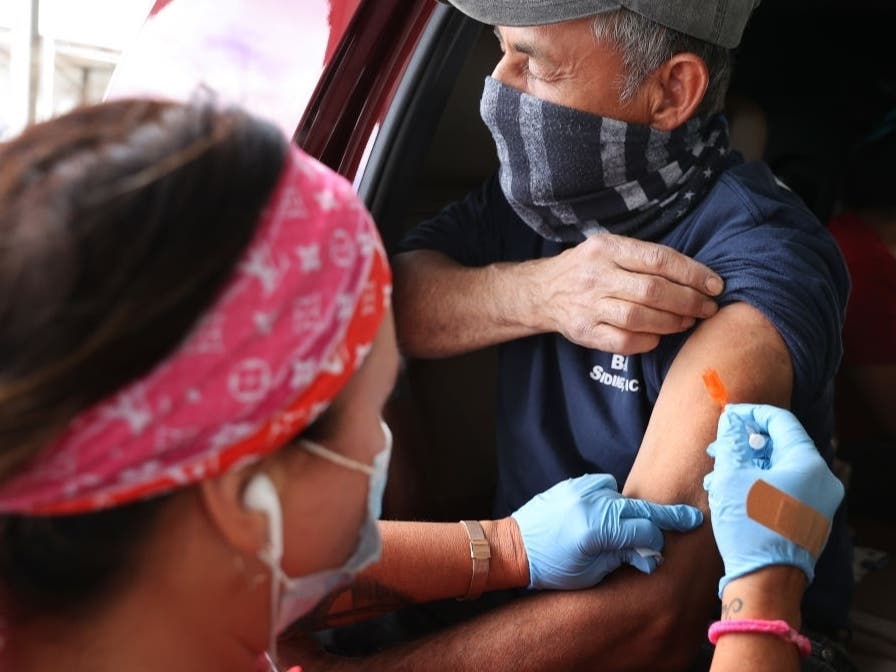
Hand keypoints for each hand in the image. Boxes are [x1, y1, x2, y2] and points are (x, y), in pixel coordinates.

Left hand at [511, 473, 703, 589]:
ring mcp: (581, 490)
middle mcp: (591, 504)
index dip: (656, 543)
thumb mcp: (590, 573)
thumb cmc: (551, 568)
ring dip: (631, 509)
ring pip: (622, 495)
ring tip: (631, 525)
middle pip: (640, 507)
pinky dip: (611, 497)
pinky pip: (603, 485)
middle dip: (668, 515)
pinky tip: (609, 511)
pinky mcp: (572, 484)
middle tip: (692, 517)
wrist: (515, 546)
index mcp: (597, 530)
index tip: (661, 553)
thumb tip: (651, 555)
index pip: (643, 531)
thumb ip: (622, 557)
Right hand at [532, 233, 722, 353]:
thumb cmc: (586, 268)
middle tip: (708, 308)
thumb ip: (643, 257)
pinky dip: (647, 340)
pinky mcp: (585, 331)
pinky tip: (659, 336)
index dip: (692, 273)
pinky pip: (623, 341)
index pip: (658, 259)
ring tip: (688, 322)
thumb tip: (695, 274)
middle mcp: (597, 275)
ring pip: (640, 317)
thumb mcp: (608, 248)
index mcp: (607, 248)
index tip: (714, 285)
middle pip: (653, 290)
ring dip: (672, 322)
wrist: (542, 292)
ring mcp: (589, 305)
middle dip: (688, 301)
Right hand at [704, 404, 844, 594]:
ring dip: (748, 466)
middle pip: (780, 446)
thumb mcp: (731, 476)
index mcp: (808, 464)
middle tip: (717, 447)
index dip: (752, 413)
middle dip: (745, 444)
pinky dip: (759, 483)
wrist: (766, 580)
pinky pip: (785, 488)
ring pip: (780, 468)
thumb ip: (731, 441)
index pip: (781, 421)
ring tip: (717, 475)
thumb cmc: (749, 527)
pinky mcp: (810, 519)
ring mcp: (819, 502)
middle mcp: (822, 481)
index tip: (729, 415)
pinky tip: (731, 492)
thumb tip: (731, 419)